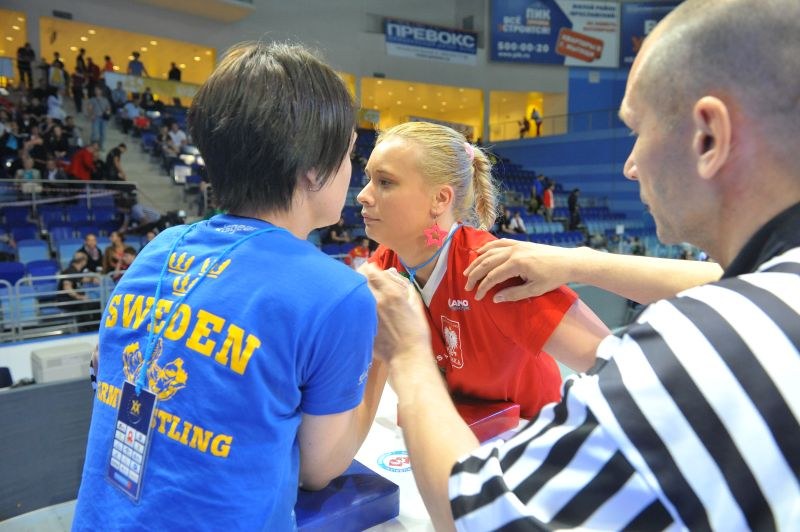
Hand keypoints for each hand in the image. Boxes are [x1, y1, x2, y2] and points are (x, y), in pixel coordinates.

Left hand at [359, 264, 430, 363]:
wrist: (407, 356)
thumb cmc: (416, 331)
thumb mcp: (416, 304)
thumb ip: (405, 287)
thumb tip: (393, 275)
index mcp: (390, 292)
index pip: (370, 269)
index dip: (369, 268)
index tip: (371, 271)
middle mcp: (375, 299)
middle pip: (357, 277)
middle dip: (360, 276)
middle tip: (365, 281)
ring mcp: (364, 312)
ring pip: (352, 292)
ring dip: (356, 290)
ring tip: (362, 295)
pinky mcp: (359, 324)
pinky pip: (352, 308)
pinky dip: (354, 305)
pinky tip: (359, 310)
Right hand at [464, 239, 580, 301]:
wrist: (568, 261)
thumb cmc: (554, 277)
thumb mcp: (535, 289)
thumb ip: (513, 294)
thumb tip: (495, 298)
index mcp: (517, 264)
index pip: (493, 276)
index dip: (482, 287)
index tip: (477, 297)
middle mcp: (514, 251)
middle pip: (486, 262)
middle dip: (475, 275)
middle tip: (467, 286)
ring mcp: (516, 245)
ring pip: (490, 251)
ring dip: (477, 261)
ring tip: (468, 271)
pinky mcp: (520, 242)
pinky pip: (499, 243)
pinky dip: (487, 247)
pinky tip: (480, 252)